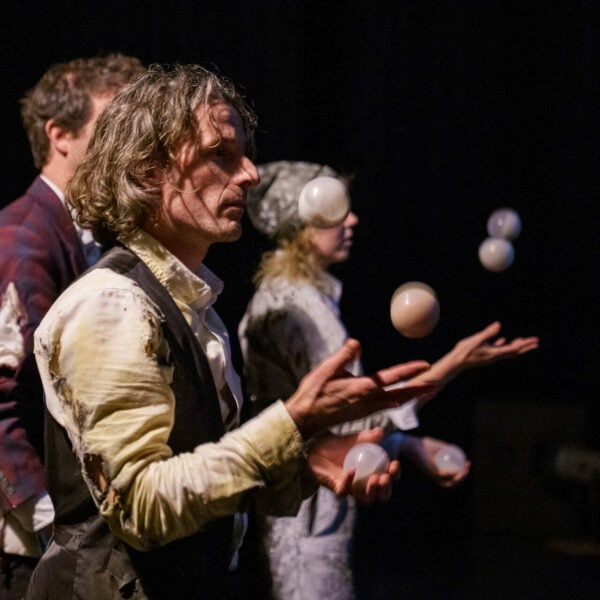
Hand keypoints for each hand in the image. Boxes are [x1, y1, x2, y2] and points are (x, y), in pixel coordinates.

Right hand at [285, 339, 437, 437]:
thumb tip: (357, 343)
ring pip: (394, 401)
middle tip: (437, 384)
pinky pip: (384, 406)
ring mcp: (365, 409)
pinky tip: (399, 399)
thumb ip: (344, 356)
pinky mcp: (360, 414)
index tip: (425, 365)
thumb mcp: (326, 369)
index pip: (392, 377)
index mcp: (362, 388)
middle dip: (419, 389)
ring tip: (424, 391)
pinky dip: (397, 400)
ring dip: (410, 395)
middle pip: (400, 394)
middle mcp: (368, 401)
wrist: (304, 418)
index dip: (410, 370)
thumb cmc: (313, 392)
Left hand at [307, 428, 399, 502]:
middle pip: (380, 495)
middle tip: (384, 478)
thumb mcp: (354, 439)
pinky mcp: (336, 488)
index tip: (394, 464)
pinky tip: (352, 470)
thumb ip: (368, 436)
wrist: (315, 447)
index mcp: (371, 472)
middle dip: (386, 489)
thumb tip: (381, 432)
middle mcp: (363, 484)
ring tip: (374, 479)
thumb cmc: (337, 445)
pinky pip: (344, 491)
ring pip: (365, 499)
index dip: (395, 474)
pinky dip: (349, 482)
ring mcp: (350, 488)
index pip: (388, 478)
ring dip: (372, 491)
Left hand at [402, 436, 470, 487]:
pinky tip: (458, 468)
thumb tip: (456, 449)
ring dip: (459, 478)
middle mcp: (434, 475)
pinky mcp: (429, 471)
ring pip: (448, 482)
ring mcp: (431, 474)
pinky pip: (443, 475)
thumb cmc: (422, 445)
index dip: (461, 473)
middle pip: (451, 482)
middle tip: (467, 467)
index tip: (467, 464)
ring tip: (465, 468)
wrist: (410, 443)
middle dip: (462, 477)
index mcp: (436, 471)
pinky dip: (452, 473)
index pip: (451, 477)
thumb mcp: (436, 446)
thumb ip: (444, 448)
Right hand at [414, 321, 538, 388]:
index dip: (525, 344)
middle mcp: (494, 356)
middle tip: (536, 342)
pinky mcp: (484, 355)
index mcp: (494, 353)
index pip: (513, 349)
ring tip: (523, 341)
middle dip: (525, 347)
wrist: (455, 363)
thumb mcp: (476, 340)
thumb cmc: (464, 352)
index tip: (534, 341)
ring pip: (507, 351)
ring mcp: (489, 356)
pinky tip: (503, 340)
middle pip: (514, 352)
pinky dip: (503, 345)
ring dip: (516, 346)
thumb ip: (488, 333)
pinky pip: (497, 349)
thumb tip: (499, 325)